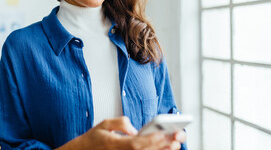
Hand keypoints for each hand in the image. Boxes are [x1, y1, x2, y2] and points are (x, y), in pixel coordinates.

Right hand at [56, 116, 185, 149]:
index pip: (136, 143)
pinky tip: (164, 149)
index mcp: (115, 145)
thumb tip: (134, 128)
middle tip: (178, 137)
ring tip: (175, 144)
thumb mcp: (104, 124)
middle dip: (163, 144)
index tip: (165, 134)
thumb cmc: (93, 139)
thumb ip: (120, 123)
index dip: (151, 140)